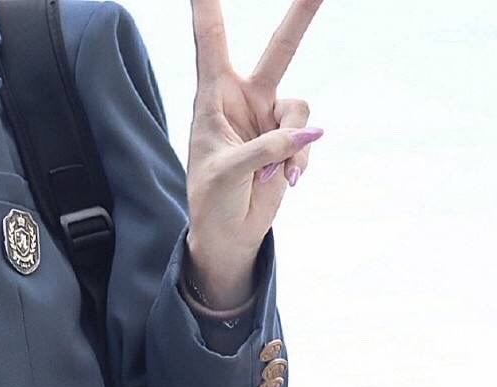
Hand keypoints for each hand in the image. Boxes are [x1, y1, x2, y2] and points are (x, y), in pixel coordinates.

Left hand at [185, 0, 325, 308]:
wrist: (228, 234)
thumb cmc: (211, 200)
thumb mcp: (226, 173)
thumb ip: (264, 148)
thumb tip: (308, 133)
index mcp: (212, 97)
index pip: (210, 42)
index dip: (208, 7)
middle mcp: (243, 98)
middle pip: (280, 48)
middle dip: (302, 14)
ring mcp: (269, 117)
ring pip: (300, 109)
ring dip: (292, 144)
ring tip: (270, 174)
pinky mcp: (289, 138)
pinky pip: (306, 138)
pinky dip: (299, 160)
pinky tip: (282, 181)